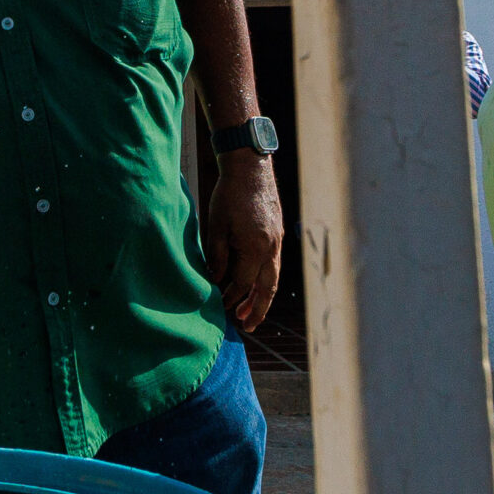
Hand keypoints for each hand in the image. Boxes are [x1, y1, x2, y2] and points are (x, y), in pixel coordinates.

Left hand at [205, 153, 282, 331]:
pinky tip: (253, 284)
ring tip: (249, 312)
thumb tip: (216, 280)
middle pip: (266, 288)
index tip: (220, 308)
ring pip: (272, 277)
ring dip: (261, 296)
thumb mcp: (215, 226)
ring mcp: (278, 241)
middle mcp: (271, 248)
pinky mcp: (277, 234)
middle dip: (256, 309)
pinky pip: (273, 264)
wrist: (251, 167)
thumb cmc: (229, 194)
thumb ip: (217, 256)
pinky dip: (264, 279)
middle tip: (246, 326)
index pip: (242, 283)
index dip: (230, 298)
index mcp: (255, 247)